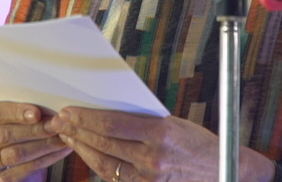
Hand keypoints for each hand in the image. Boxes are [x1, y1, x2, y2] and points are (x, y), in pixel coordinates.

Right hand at [0, 102, 71, 180]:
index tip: (37, 113)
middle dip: (35, 130)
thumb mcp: (13, 110)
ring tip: (62, 136)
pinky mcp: (1, 176)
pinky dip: (47, 158)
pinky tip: (61, 149)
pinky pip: (26, 169)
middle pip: (6, 135)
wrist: (9, 149)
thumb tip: (49, 101)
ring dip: (43, 145)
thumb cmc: (14, 122)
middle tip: (56, 124)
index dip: (17, 113)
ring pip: (17, 154)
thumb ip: (24, 106)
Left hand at [45, 107, 257, 181]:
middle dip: (77, 130)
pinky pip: (113, 176)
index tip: (67, 110)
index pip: (112, 123)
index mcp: (160, 134)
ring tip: (68, 134)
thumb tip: (105, 107)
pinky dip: (96, 162)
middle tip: (59, 121)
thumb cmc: (195, 142)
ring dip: (82, 147)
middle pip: (103, 142)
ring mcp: (149, 179)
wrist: (223, 171)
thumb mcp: (171, 122)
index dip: (85, 117)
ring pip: (104, 162)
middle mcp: (153, 159)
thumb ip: (140, 119)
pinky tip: (86, 151)